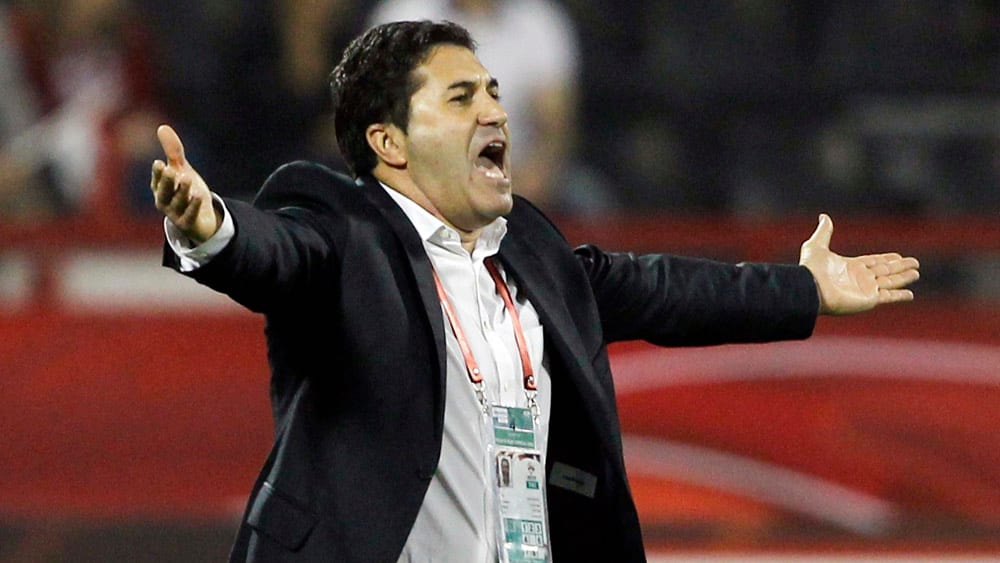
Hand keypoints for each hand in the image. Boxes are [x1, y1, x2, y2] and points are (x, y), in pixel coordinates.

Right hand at [150, 125, 219, 243]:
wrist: (200, 219)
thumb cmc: (186, 191)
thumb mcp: (181, 170)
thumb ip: (173, 152)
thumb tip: (162, 127)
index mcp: (160, 188)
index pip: (157, 179)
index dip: (158, 172)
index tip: (160, 163)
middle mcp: (164, 202)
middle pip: (164, 191)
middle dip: (167, 181)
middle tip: (171, 169)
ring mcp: (175, 214)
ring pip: (178, 203)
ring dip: (182, 191)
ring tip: (187, 178)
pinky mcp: (187, 223)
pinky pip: (189, 216)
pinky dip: (193, 207)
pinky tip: (199, 196)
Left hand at [799, 214, 919, 314]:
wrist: (809, 288)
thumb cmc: (811, 269)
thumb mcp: (816, 245)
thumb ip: (824, 231)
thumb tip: (823, 216)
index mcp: (850, 266)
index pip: (874, 261)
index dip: (886, 259)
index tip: (898, 256)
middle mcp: (860, 278)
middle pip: (885, 270)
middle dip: (900, 267)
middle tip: (915, 263)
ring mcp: (865, 290)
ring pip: (890, 281)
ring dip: (904, 278)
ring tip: (916, 273)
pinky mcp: (868, 300)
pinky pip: (888, 297)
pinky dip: (899, 296)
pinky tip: (910, 294)